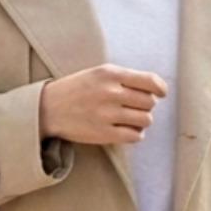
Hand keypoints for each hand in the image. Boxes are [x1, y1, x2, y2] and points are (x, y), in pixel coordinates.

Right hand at [39, 64, 168, 145]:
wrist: (49, 109)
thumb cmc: (76, 90)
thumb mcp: (98, 74)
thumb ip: (123, 78)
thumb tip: (153, 89)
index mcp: (110, 74)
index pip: (149, 81)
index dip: (160, 88)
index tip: (161, 93)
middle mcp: (111, 93)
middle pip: (149, 102)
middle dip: (146, 105)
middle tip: (135, 107)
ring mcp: (108, 114)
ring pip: (145, 120)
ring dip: (142, 121)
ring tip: (130, 119)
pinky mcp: (104, 134)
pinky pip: (135, 136)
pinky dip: (135, 134)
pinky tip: (126, 130)